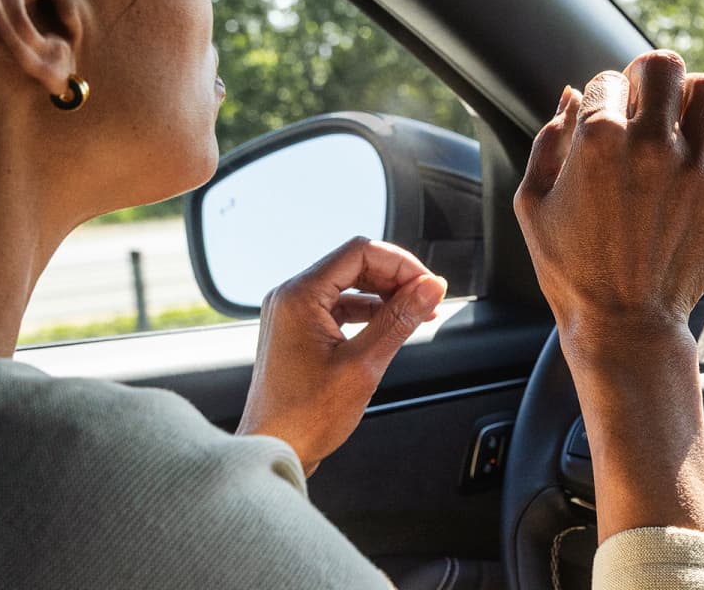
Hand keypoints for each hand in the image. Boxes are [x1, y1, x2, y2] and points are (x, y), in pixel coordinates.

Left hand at [237, 237, 446, 475]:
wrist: (272, 451)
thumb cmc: (305, 417)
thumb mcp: (364, 365)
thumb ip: (400, 320)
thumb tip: (431, 288)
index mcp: (299, 296)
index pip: (360, 252)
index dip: (402, 263)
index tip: (429, 285)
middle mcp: (290, 296)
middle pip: (354, 264)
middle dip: (396, 278)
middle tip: (428, 299)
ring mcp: (291, 313)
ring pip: (349, 284)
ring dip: (385, 295)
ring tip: (417, 314)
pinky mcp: (297, 331)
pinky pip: (338, 306)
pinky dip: (368, 312)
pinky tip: (391, 327)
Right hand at [513, 50, 703, 354]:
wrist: (624, 325)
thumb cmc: (572, 270)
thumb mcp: (533, 203)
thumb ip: (548, 140)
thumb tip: (570, 95)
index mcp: (598, 142)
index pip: (606, 80)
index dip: (600, 94)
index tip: (602, 117)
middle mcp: (651, 146)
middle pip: (663, 67)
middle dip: (647, 75)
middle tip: (643, 100)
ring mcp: (696, 169)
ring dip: (691, 94)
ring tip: (680, 115)